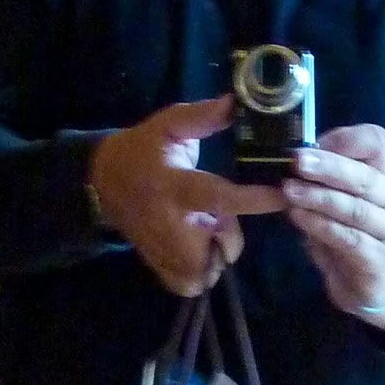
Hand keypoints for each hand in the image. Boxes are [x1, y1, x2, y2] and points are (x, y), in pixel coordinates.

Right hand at [88, 96, 282, 297]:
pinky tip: (191, 245)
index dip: (253, 199)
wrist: (102, 181)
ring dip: (216, 247)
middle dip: (228, 226)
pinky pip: (196, 283)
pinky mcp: (160, 270)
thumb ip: (202, 117)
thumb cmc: (142, 150)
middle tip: (212, 208)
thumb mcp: (168, 125)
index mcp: (175, 185)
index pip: (218, 197)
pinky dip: (202, 269)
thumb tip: (234, 102)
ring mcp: (164, 253)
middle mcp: (171, 225)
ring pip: (214, 265)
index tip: (282, 195)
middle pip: (224, 241)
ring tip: (198, 225)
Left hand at [282, 124, 384, 330]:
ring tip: (289, 191)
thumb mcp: (335, 202)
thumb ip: (320, 181)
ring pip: (355, 209)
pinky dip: (321, 226)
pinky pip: (349, 239)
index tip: (314, 142)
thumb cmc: (348, 235)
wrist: (370, 287)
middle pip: (365, 176)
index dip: (347, 138)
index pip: (377, 142)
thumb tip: (287, 160)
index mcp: (384, 175)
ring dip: (319, 197)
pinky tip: (298, 218)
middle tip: (296, 161)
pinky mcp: (381, 260)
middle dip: (328, 167)